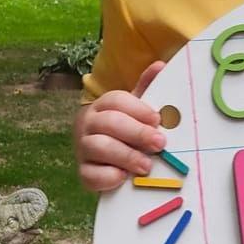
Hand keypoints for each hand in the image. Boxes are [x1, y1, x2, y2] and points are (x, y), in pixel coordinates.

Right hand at [75, 61, 166, 193]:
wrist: (100, 158)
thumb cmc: (123, 131)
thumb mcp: (135, 109)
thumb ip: (147, 90)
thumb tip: (161, 65)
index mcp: (103, 105)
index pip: (117, 100)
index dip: (138, 109)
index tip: (157, 120)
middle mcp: (88, 123)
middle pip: (110, 123)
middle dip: (137, 133)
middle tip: (159, 144)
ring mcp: (82, 148)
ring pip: (99, 147)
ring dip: (126, 156)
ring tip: (146, 166)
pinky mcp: (82, 173)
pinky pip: (90, 175)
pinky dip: (109, 177)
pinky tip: (124, 178)